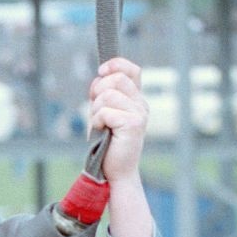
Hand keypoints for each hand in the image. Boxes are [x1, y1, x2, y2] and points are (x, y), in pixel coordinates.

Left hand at [87, 58, 147, 185]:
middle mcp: (140, 104)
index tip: (101, 71)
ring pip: (108, 94)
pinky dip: (97, 121)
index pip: (132, 70)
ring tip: (99, 126)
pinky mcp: (133, 124)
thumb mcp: (101, 114)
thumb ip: (101, 95)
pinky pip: (105, 111)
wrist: (116, 172)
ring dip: (96, 110)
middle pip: (116, 79)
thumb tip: (98, 77)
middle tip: (96, 111)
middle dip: (98, 92)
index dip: (116, 65)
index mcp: (135, 100)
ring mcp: (139, 113)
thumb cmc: (107, 145)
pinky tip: (101, 132)